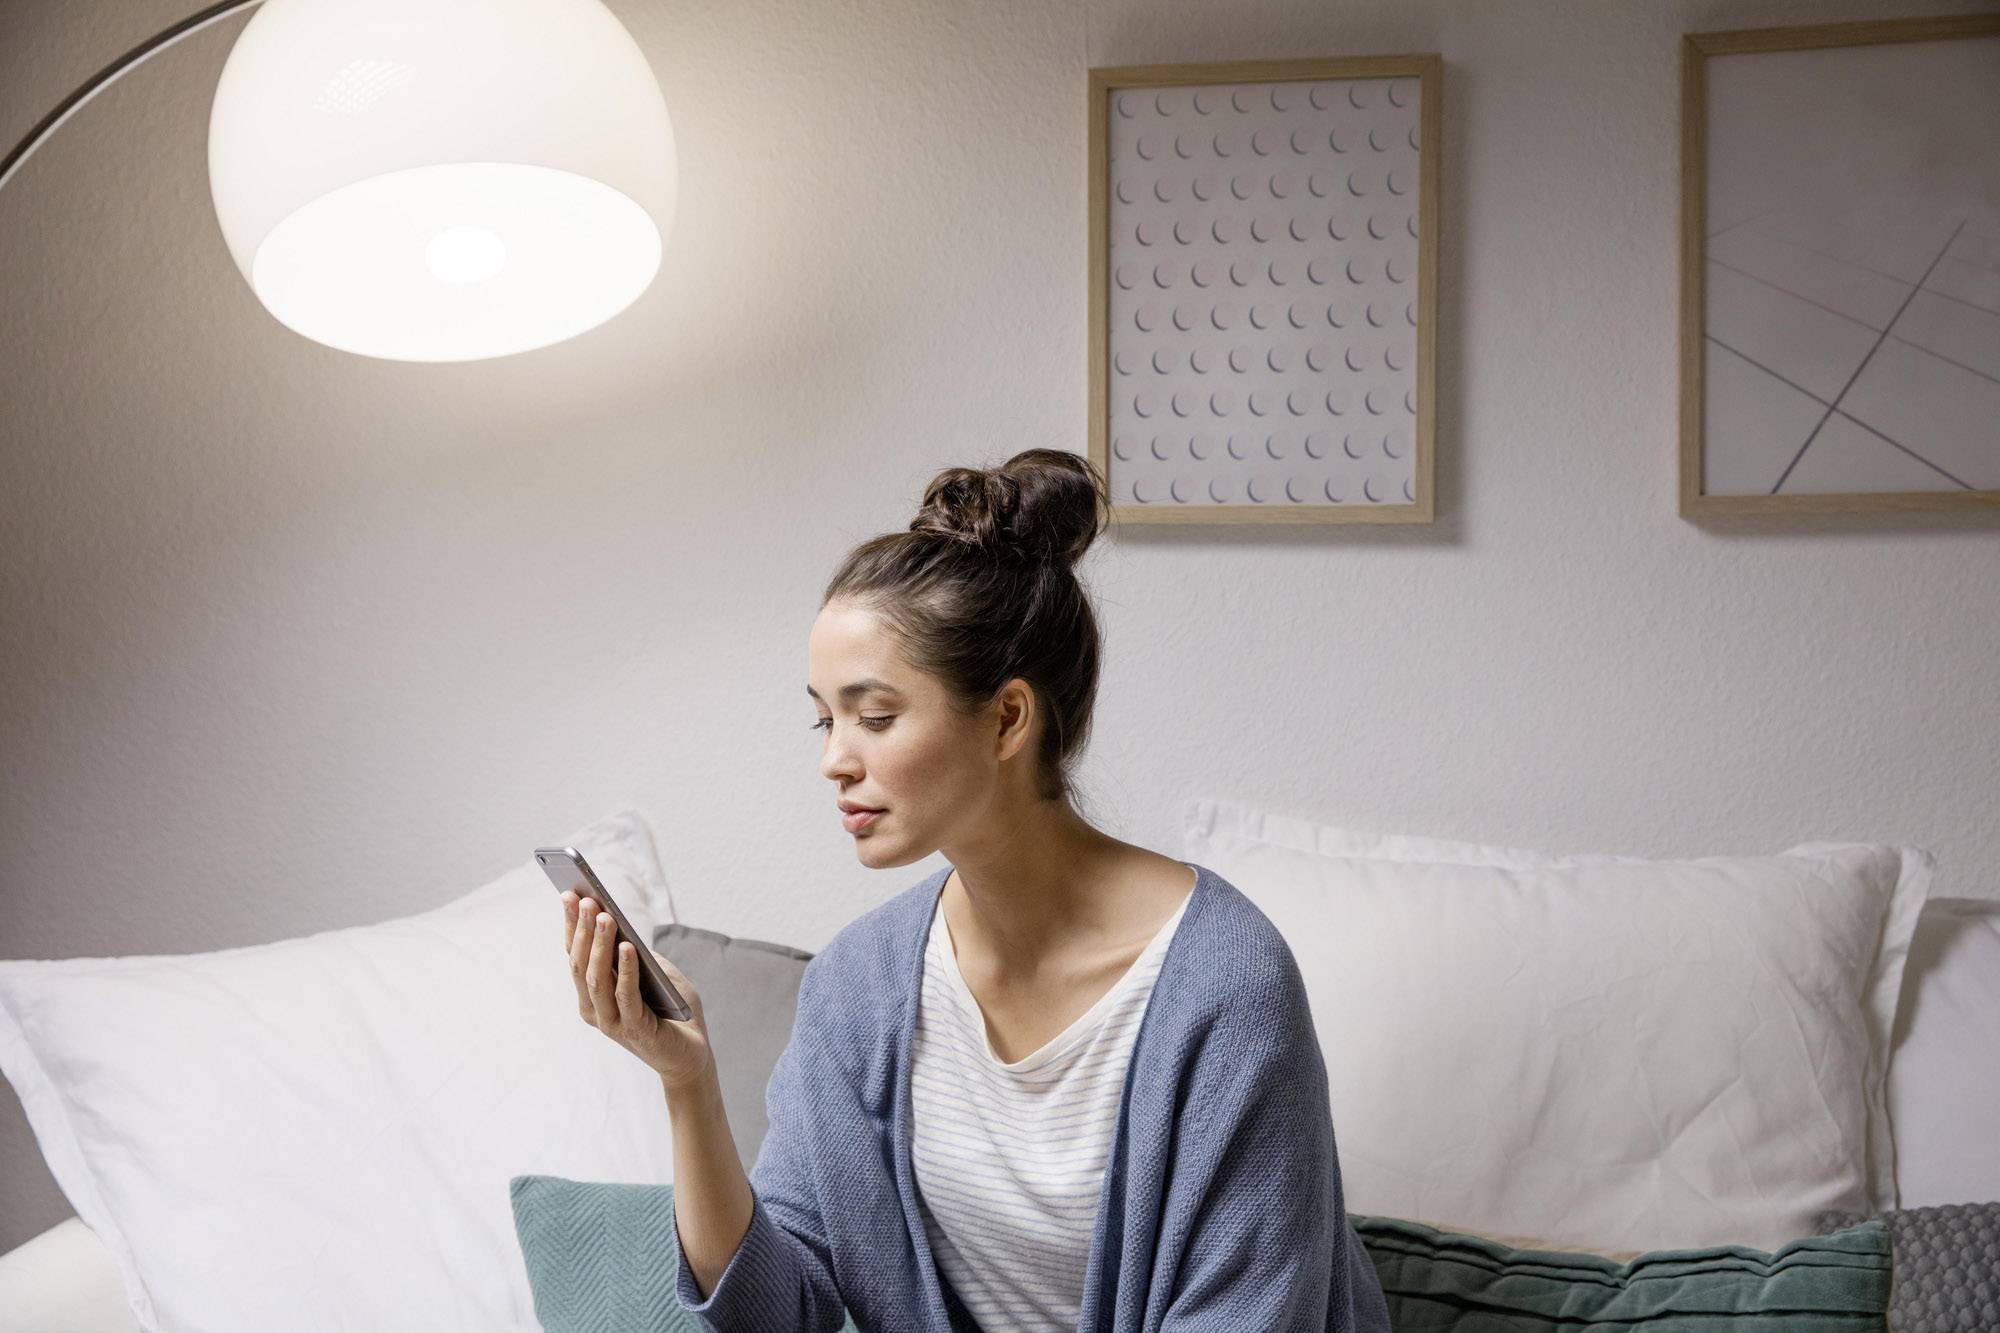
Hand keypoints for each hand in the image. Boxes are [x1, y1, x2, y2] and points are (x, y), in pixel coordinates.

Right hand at [561, 890, 714, 1090]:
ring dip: (599, 945)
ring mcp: (611, 1022)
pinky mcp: (634, 1029)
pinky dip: (626, 970)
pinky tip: (628, 946)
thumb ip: (637, 953)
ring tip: (604, 916)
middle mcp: (594, 1009)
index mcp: (593, 994)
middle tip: (583, 898)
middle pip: (580, 964)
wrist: (691, 1055)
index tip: (569, 892)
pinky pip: (625, 996)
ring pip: (597, 979)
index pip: (575, 955)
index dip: (571, 925)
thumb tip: (621, 924)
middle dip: (581, 929)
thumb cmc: (671, 1009)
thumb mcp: (655, 972)